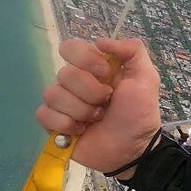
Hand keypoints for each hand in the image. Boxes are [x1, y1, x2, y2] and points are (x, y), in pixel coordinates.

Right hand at [36, 36, 164, 176]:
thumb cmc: (140, 113)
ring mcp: (63, 103)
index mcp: (93, 67)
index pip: (71, 48)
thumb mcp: (146, 78)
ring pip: (53, 95)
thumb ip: (133, 50)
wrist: (134, 149)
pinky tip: (80, 131)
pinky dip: (63, 124)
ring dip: (80, 110)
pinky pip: (43, 115)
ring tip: (96, 119)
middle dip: (90, 93)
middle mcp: (75, 82)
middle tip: (106, 104)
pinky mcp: (54, 125)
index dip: (86, 60)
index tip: (106, 75)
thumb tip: (100, 41)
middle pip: (64, 74)